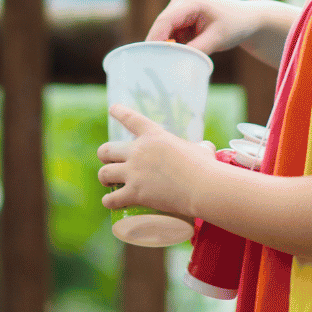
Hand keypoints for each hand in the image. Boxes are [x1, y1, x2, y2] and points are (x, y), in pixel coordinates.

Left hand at [96, 105, 216, 216]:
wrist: (203, 187)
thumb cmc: (205, 167)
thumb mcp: (201, 150)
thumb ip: (200, 148)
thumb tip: (206, 148)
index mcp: (153, 136)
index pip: (131, 119)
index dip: (119, 112)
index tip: (112, 108)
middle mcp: (138, 151)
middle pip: (107, 150)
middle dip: (104, 156)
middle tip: (109, 162)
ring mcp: (134, 172)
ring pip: (104, 173)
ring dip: (104, 178)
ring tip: (107, 183)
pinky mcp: (135, 193)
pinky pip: (111, 198)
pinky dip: (109, 201)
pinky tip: (109, 203)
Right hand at [147, 0, 285, 58]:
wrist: (247, 19)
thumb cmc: (235, 24)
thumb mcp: (217, 38)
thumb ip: (197, 50)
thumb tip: (178, 63)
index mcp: (187, 3)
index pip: (164, 22)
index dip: (155, 40)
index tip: (151, 60)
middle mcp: (178, 5)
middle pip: (160, 29)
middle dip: (159, 47)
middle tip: (157, 70)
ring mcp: (179, 14)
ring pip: (164, 36)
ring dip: (167, 50)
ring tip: (171, 67)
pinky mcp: (182, 23)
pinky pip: (172, 39)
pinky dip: (175, 50)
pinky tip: (181, 60)